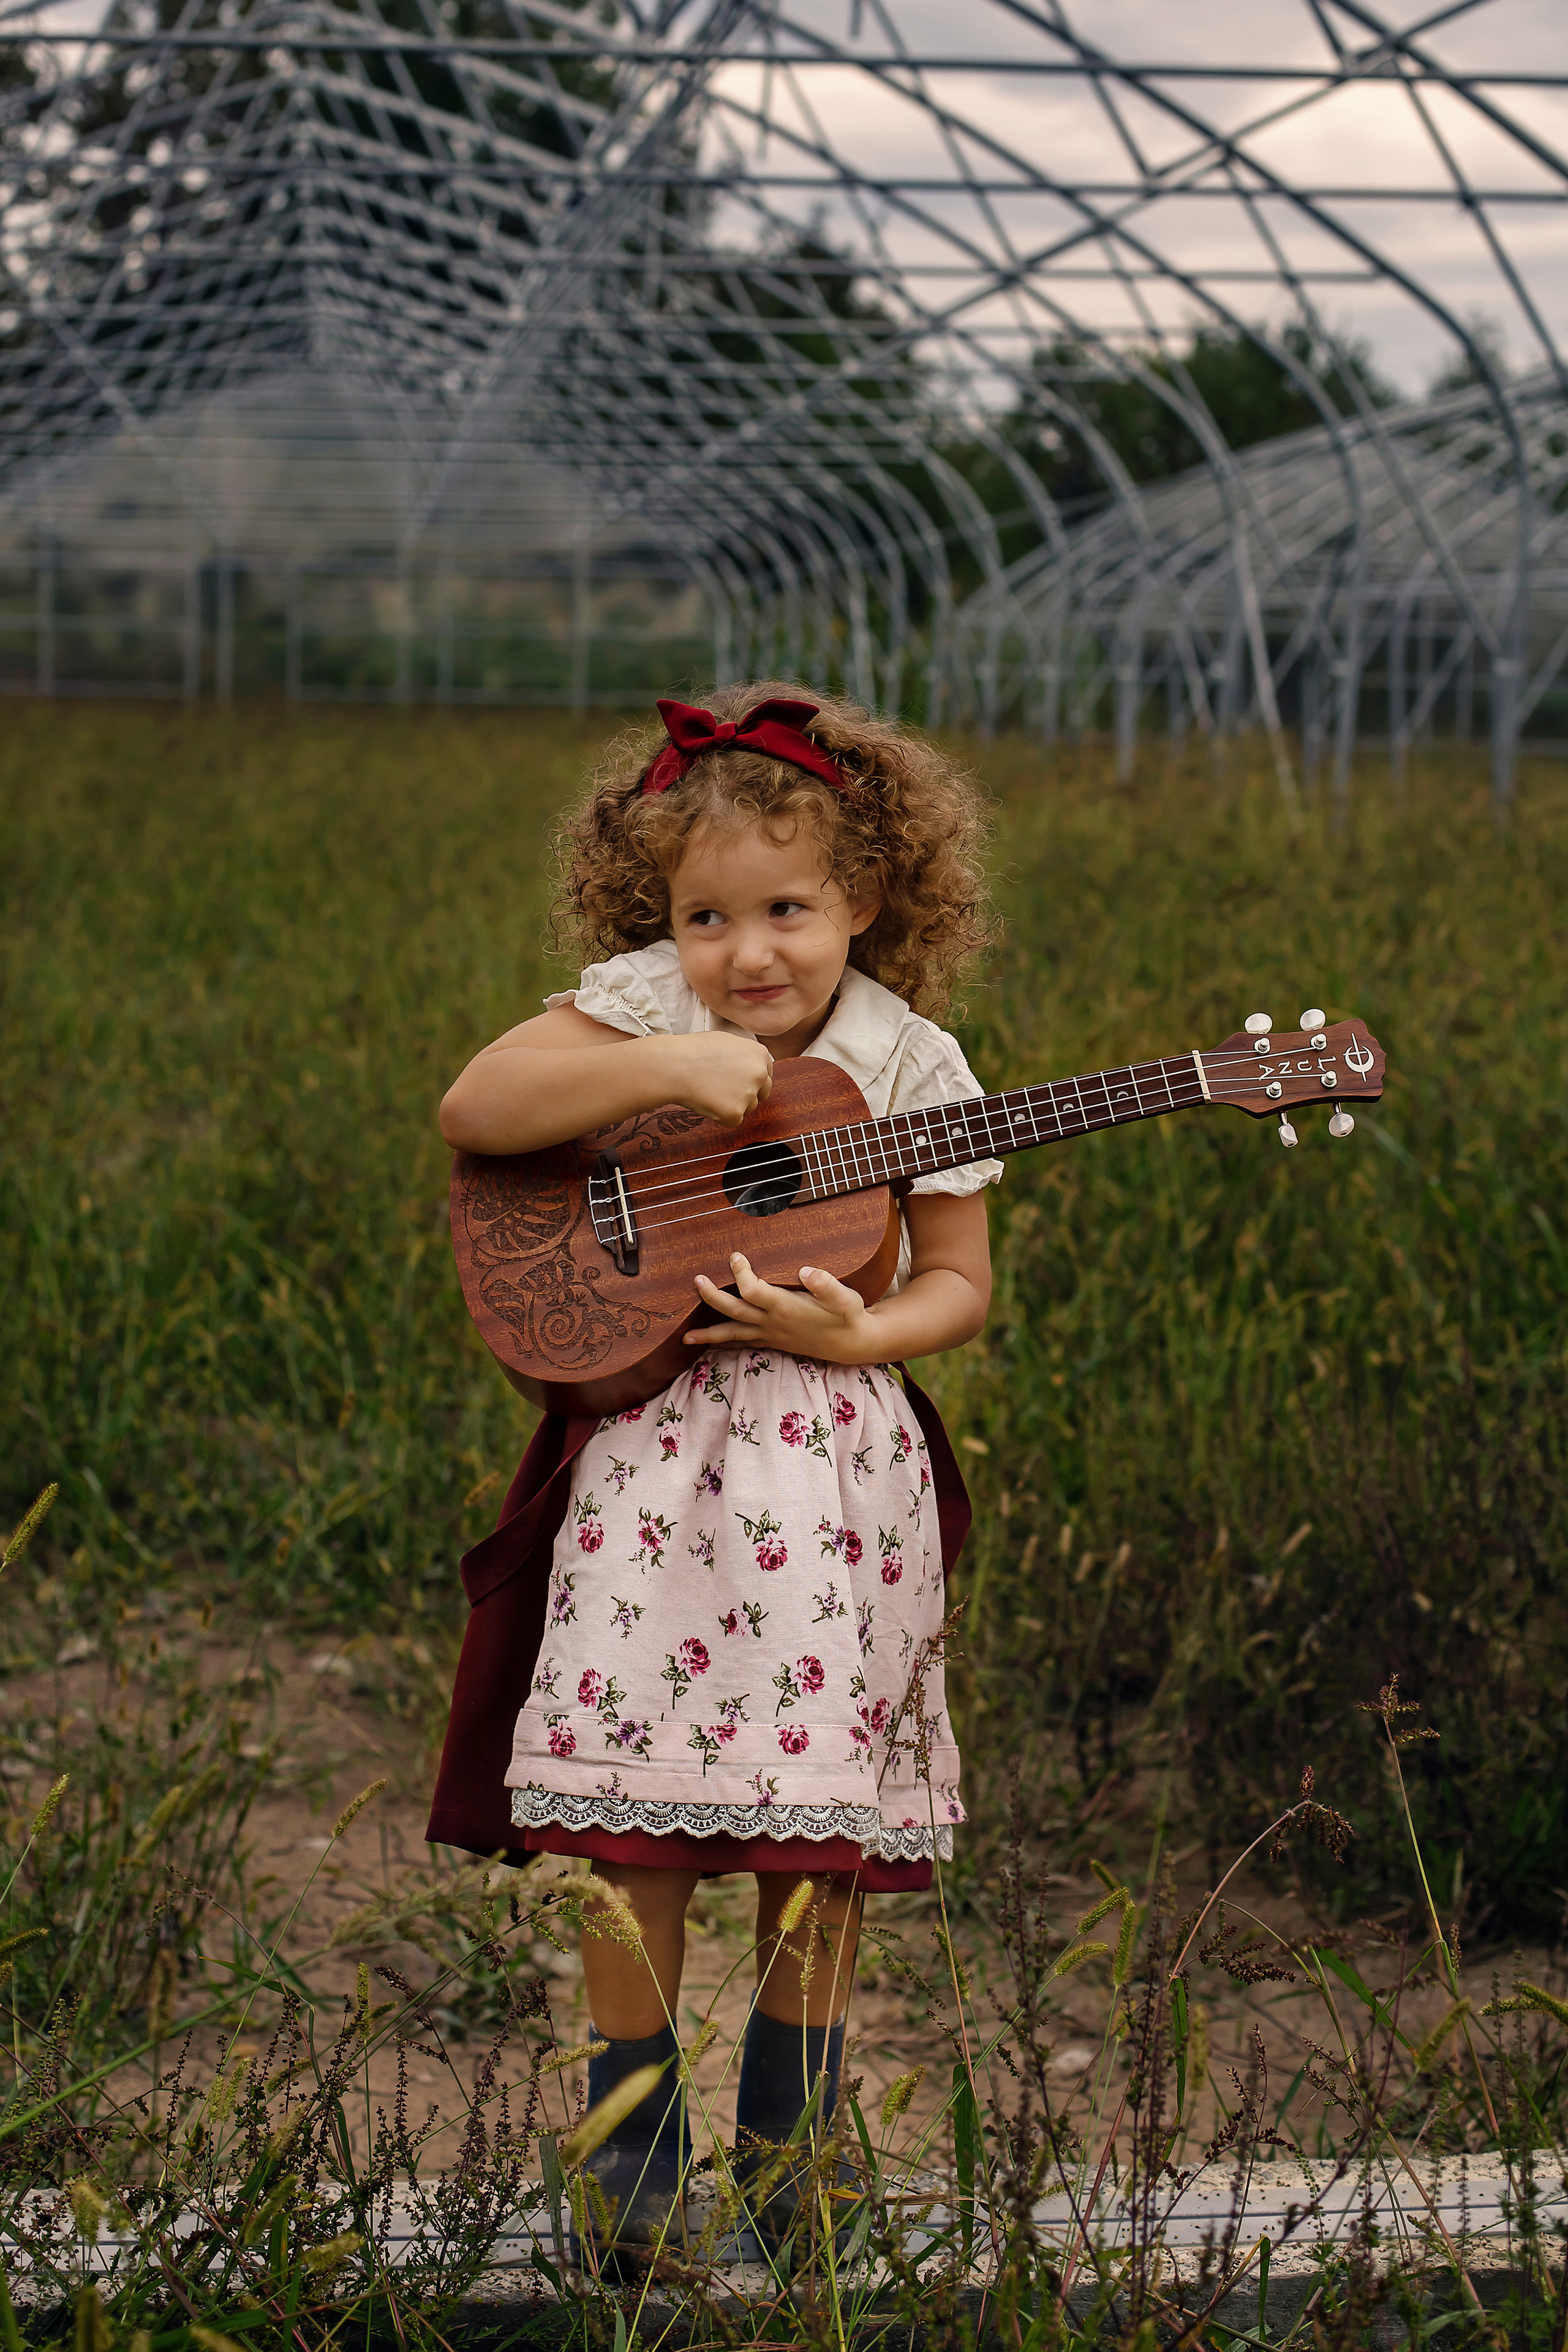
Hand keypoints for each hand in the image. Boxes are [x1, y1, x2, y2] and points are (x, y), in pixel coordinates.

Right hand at [663, 1033, 773, 1128]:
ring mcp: (749, 1094)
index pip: (766, 1074)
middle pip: (762, 1093)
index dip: (751, 1080)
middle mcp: (759, 1074)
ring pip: (747, 1108)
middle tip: (723, 1090)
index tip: (739, 1081)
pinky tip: (707, 1101)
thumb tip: (751, 1065)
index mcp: (759, 1054)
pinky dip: (721, 1116)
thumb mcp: (728, 1041)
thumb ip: (745, 1055)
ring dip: (733, 1105)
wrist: (675, 1066)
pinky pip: (733, 1121)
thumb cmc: (694, 1051)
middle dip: (747, 1094)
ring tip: (710, 1091)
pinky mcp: (735, 1113)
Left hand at [683, 1251, 876, 1362]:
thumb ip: (826, 1284)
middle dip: (712, 1297)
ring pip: (734, 1334)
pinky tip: (709, 1344)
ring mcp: (771, 1335)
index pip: (754, 1291)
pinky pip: (742, 1344)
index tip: (735, 1256)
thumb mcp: (846, 1298)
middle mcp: (773, 1323)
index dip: (741, 1273)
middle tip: (696, 1280)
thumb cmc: (848, 1316)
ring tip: (686, 1336)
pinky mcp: (772, 1341)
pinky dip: (724, 1344)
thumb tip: (806, 1270)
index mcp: (786, 1308)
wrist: (853, 1343)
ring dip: (709, 1333)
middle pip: (734, 1311)